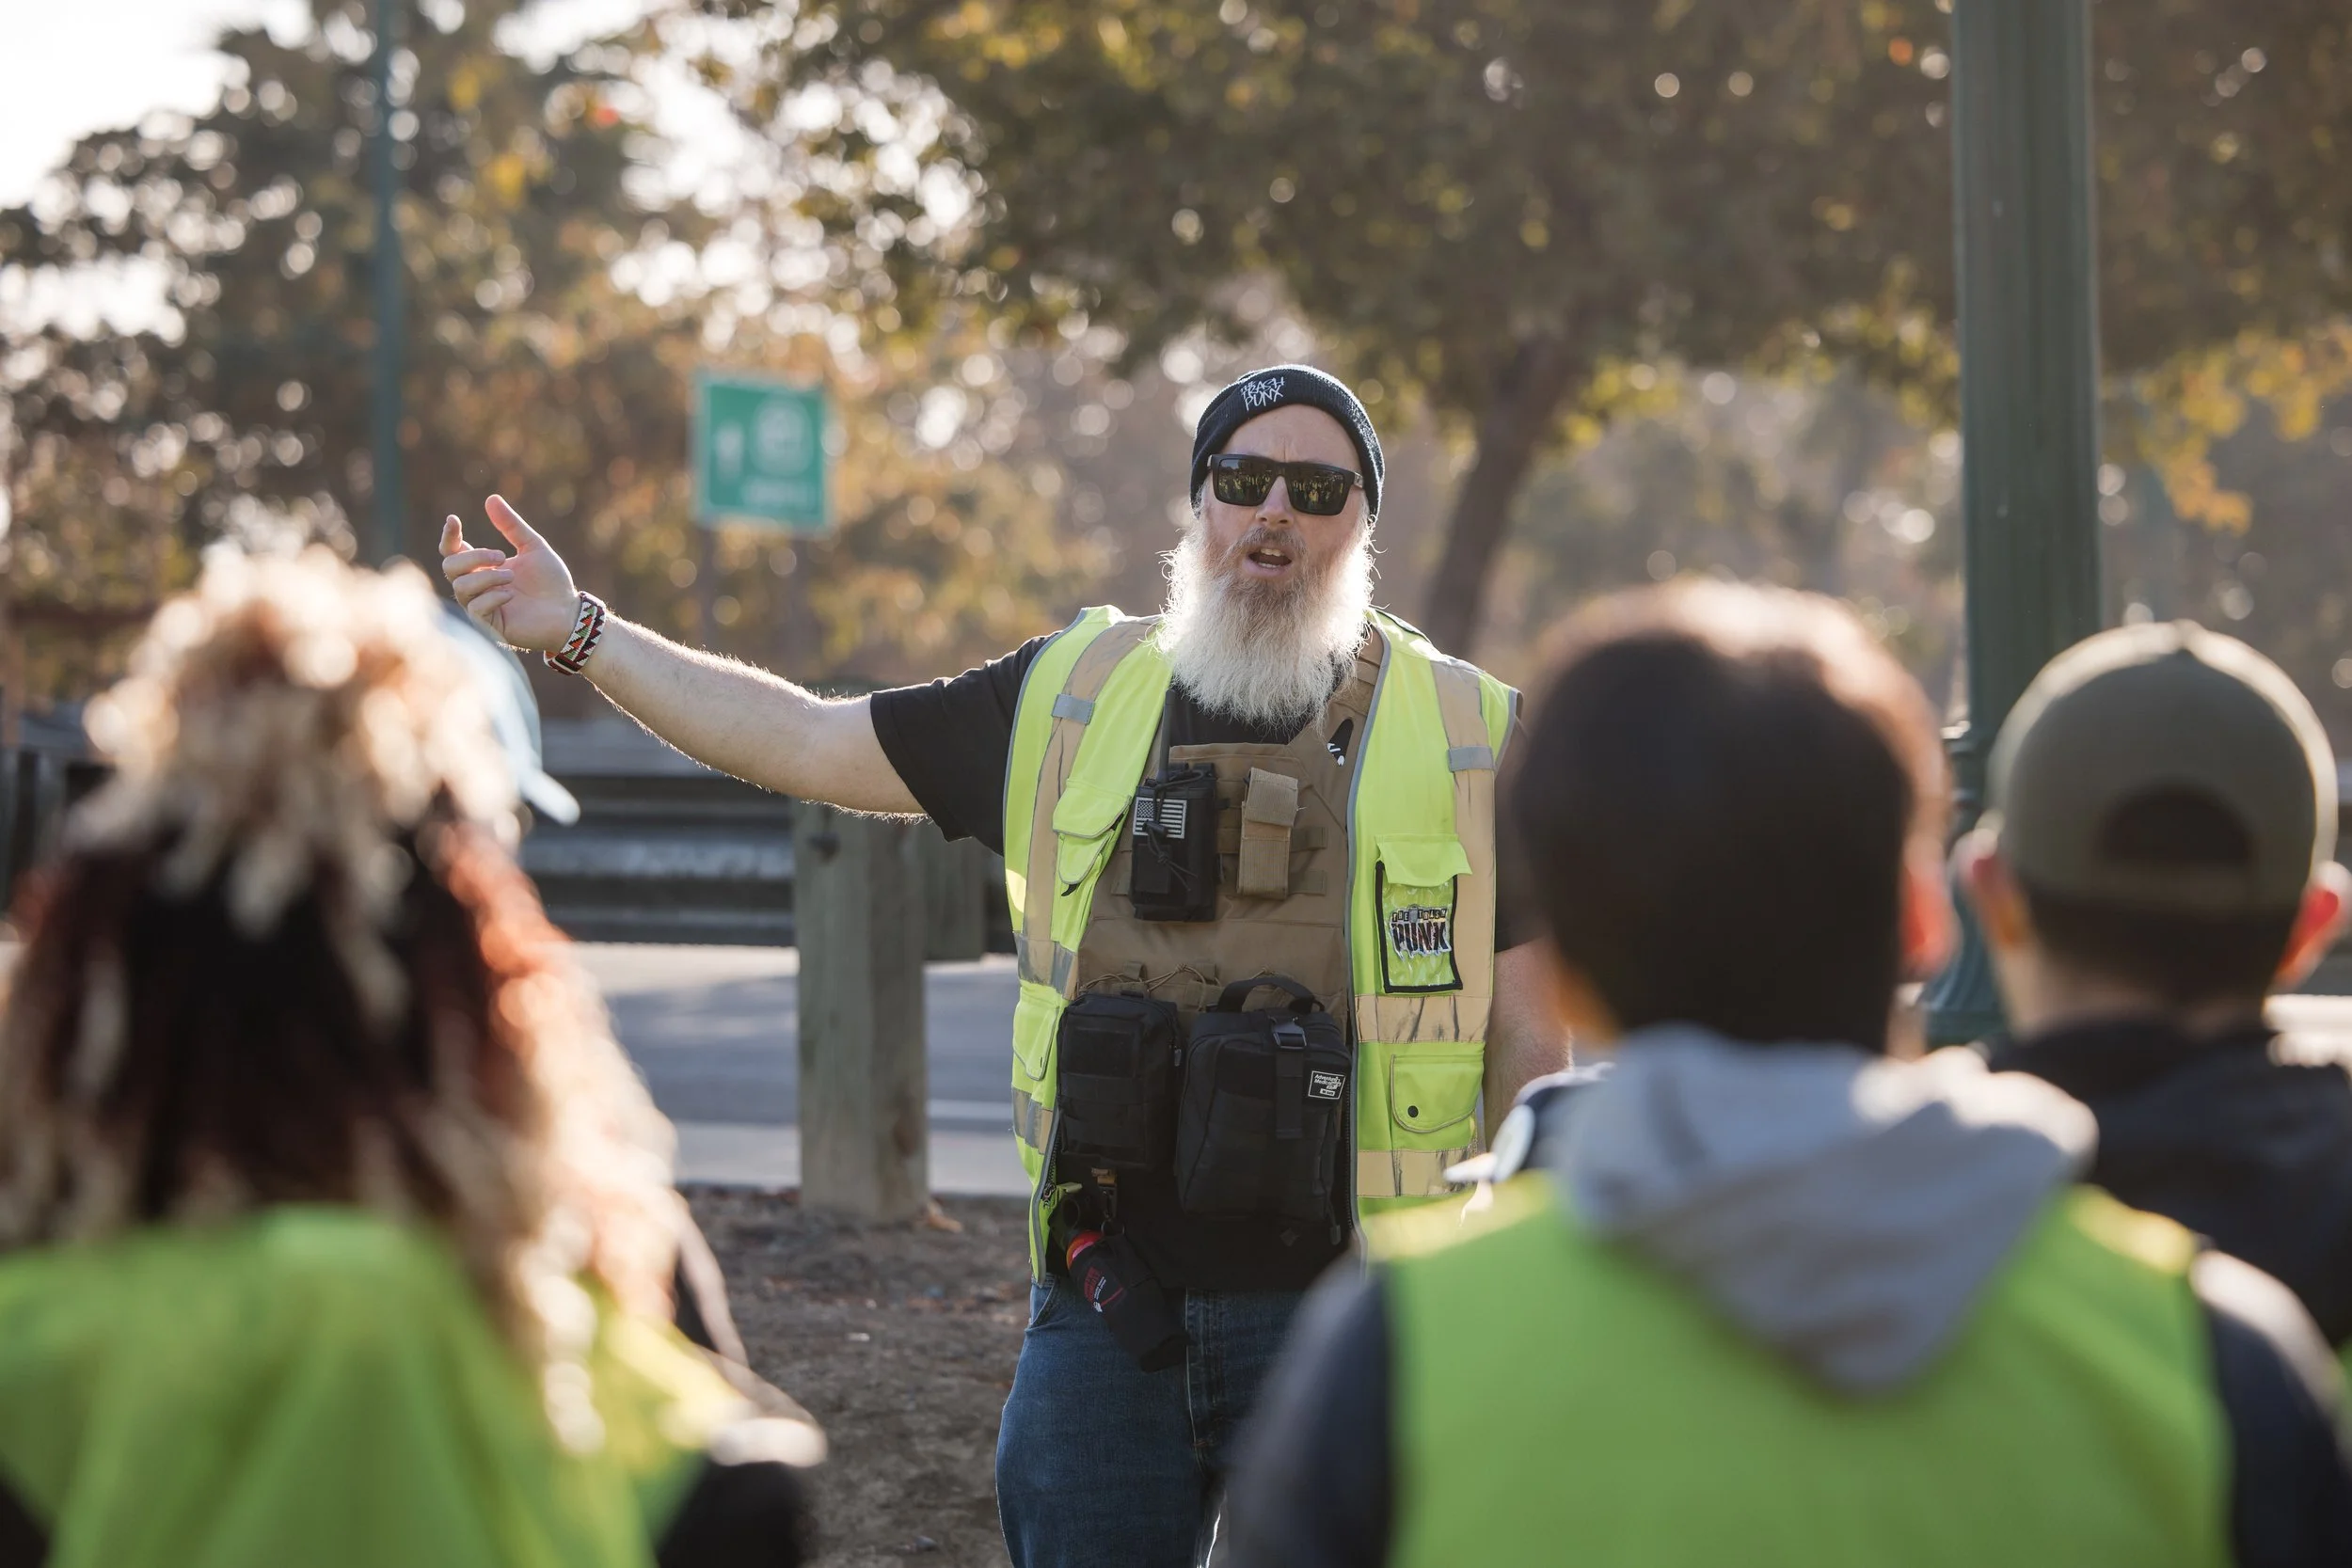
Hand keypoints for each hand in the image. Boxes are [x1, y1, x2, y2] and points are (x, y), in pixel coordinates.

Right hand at [440, 496, 580, 652]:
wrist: (569, 611)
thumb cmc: (551, 581)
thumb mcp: (533, 547)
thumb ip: (511, 526)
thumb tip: (491, 499)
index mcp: (483, 567)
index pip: (452, 551)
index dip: (449, 536)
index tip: (454, 520)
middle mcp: (477, 586)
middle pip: (450, 567)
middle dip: (473, 557)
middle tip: (502, 556)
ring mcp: (481, 606)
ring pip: (461, 586)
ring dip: (487, 577)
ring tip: (511, 577)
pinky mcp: (490, 626)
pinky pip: (475, 608)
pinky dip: (491, 597)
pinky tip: (511, 595)